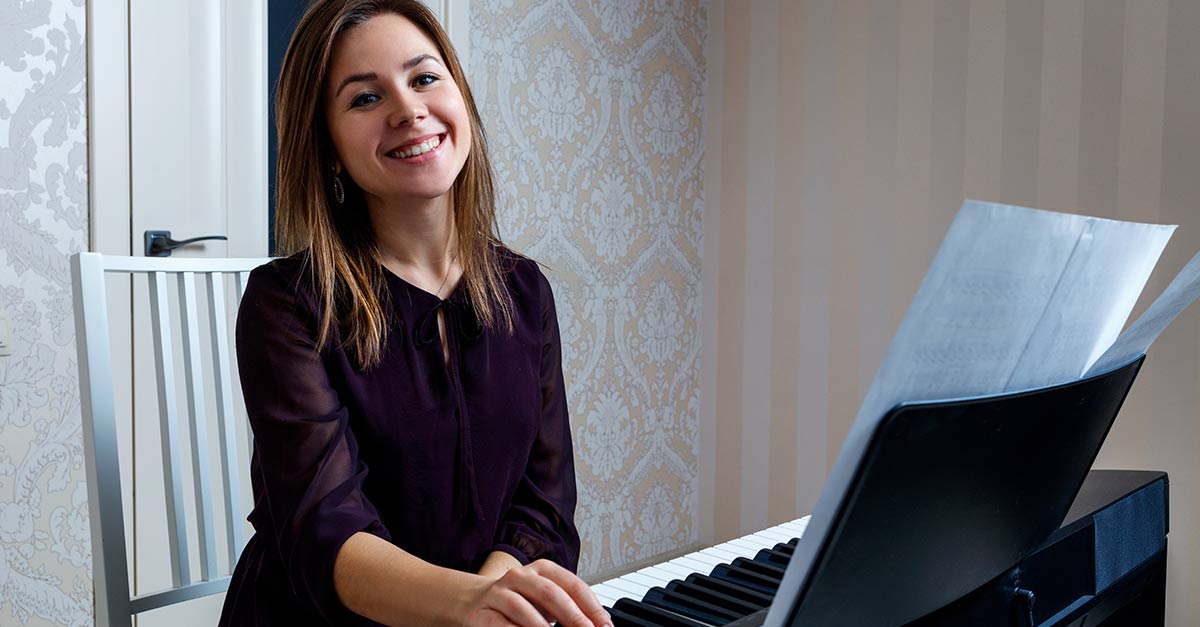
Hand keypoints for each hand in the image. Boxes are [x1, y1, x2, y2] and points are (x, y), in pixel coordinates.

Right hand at [461, 559, 611, 626]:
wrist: (474, 603)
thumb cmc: (518, 603)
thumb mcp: (545, 600)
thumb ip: (569, 607)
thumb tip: (600, 623)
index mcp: (542, 570)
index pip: (572, 584)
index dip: (592, 607)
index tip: (605, 626)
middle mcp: (520, 577)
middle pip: (551, 594)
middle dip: (574, 617)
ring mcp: (499, 594)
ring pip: (524, 610)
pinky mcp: (482, 614)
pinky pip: (503, 626)